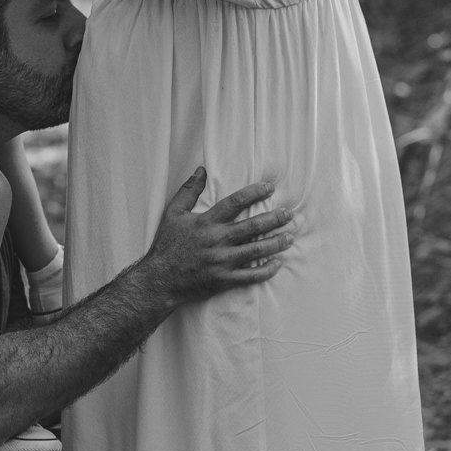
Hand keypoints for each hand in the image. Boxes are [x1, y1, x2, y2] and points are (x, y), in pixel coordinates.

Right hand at [143, 169, 292, 302]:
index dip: (254, 193)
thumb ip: (188, 191)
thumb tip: (201, 170)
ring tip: (290, 237)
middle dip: (274, 219)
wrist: (160, 279)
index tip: (269, 188)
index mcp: (206, 222)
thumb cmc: (166, 245)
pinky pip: (250, 276)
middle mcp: (217, 240)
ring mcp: (222, 261)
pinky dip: (266, 271)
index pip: (235, 202)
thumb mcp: (173, 213)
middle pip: (252, 226)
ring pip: (256, 251)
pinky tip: (277, 264)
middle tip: (288, 214)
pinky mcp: (224, 280)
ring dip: (276, 243)